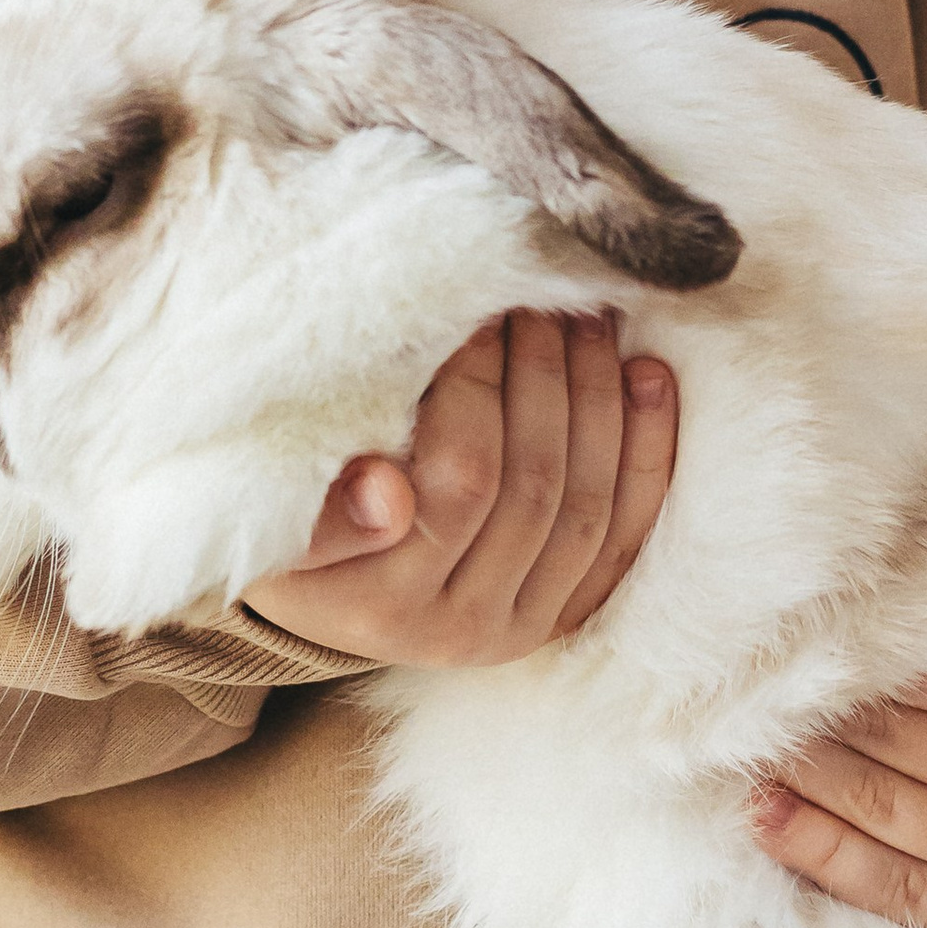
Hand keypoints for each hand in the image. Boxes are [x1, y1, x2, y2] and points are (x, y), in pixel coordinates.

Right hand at [242, 311, 677, 666]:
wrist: (317, 591)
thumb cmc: (288, 519)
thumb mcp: (278, 513)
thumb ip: (323, 508)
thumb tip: (389, 494)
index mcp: (384, 601)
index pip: (461, 482)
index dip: (482, 386)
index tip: (476, 312)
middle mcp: (462, 630)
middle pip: (534, 489)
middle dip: (546, 377)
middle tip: (541, 297)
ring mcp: (522, 626)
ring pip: (587, 507)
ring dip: (598, 401)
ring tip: (589, 318)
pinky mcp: (564, 612)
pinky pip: (623, 532)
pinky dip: (645, 451)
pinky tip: (648, 377)